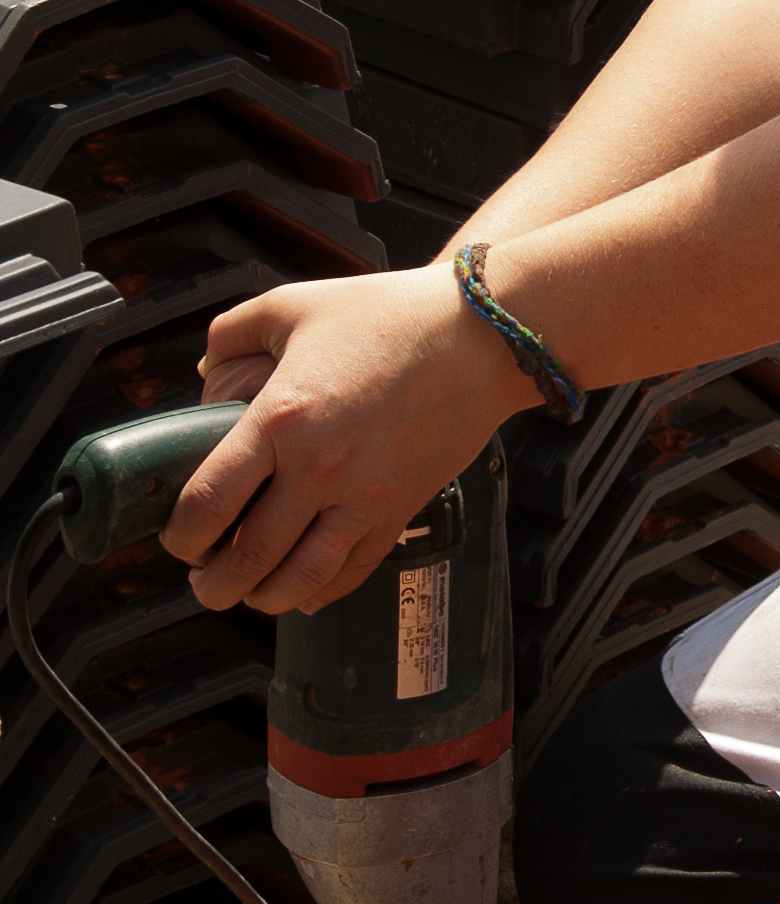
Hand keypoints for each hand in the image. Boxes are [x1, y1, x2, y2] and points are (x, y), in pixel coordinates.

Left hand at [168, 268, 535, 613]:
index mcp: (281, 418)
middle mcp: (320, 467)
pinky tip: (305, 594)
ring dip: (266, 598)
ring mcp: (364, 496)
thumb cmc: (388, 316)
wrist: (478, 338)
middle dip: (216, 584)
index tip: (177, 540)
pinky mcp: (401, 508)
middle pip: (250, 555)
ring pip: (303, 577)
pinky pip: (355, 568)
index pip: (209, 501)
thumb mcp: (292, 305)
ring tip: (249, 597)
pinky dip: (323, 592)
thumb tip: (204, 370)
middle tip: (204, 584)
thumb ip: (233, 334)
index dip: (182, 535)